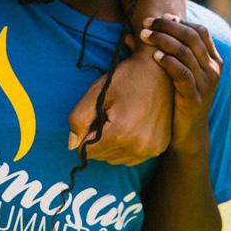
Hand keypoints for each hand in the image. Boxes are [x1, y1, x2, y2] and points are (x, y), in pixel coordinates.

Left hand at [68, 45, 172, 164]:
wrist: (159, 71)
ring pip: (116, 159)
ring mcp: (151, 150)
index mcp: (121, 133)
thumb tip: (71, 145)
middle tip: (106, 115)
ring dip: (110, 145)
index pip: (89, 151)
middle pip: (102, 156)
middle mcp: (139, 147)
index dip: (84, 134)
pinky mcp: (159, 148)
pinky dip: (125, 147)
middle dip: (97, 139)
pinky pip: (131, 158)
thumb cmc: (125, 78)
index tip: (93, 117)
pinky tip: (129, 127)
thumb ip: (79, 119)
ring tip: (118, 119)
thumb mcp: (96, 93)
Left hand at [140, 15, 221, 155]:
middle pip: (191, 36)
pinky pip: (183, 74)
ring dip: (163, 40)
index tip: (153, 19)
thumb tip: (130, 35)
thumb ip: (155, 52)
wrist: (186, 133)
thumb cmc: (175, 96)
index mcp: (211, 59)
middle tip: (145, 24)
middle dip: (166, 27)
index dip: (175, 22)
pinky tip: (154, 57)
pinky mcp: (194, 98)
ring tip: (144, 35)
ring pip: (186, 52)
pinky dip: (168, 62)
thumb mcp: (171, 72)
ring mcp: (206, 84)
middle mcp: (213, 69)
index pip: (199, 30)